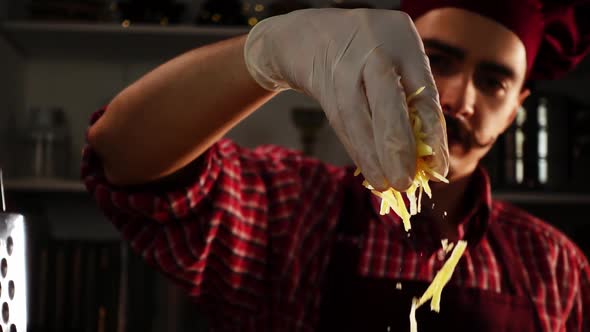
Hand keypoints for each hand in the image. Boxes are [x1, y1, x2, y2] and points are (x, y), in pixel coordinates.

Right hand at [244, 8, 447, 190]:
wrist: (311, 36)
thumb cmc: (369, 51)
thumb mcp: (397, 56)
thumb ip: (414, 93)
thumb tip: (430, 153)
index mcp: (402, 41)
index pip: (422, 92)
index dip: (431, 135)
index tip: (438, 167)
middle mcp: (372, 50)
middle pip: (386, 102)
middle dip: (396, 148)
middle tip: (405, 182)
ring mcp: (343, 66)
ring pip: (358, 118)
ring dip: (373, 158)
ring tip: (386, 185)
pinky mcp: (322, 84)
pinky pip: (341, 123)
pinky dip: (358, 151)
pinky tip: (370, 172)